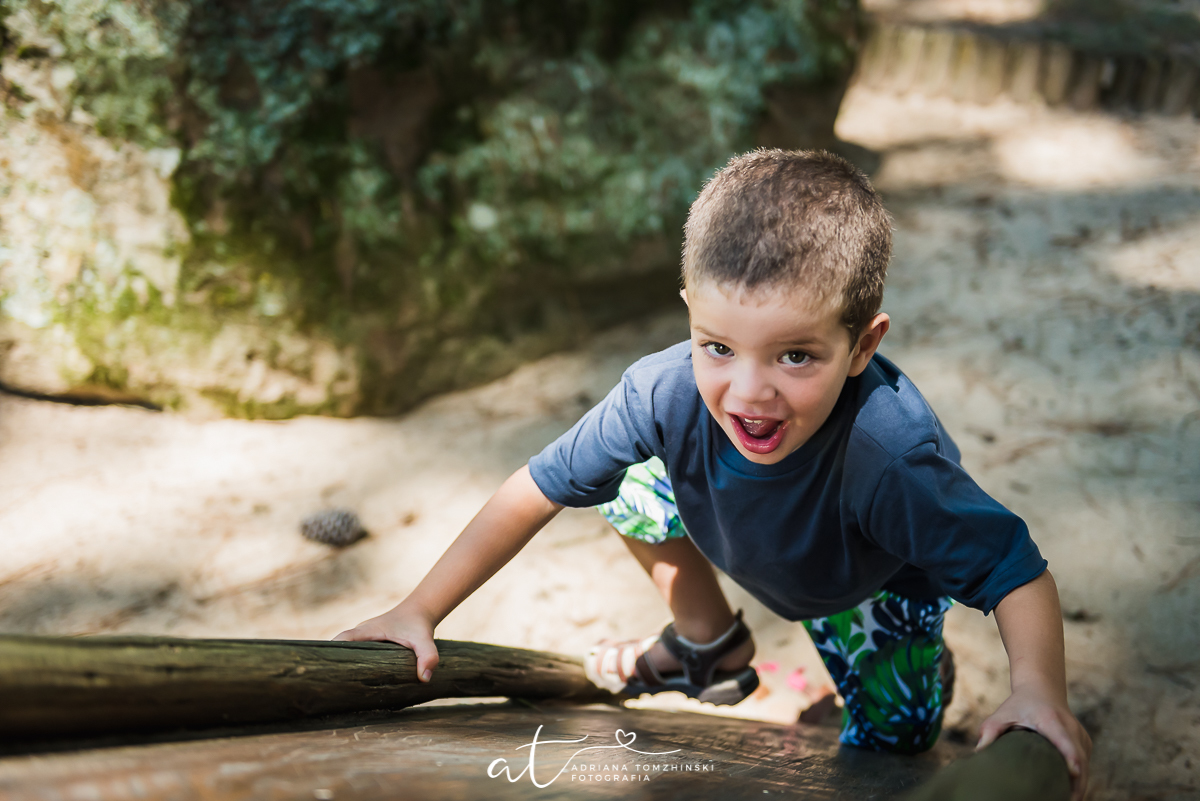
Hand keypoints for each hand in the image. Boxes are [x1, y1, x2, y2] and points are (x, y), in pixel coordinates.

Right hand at [333, 602, 438, 682]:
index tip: (322, 667)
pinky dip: (349, 664)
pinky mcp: (367, 643)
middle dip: (330, 662)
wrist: (420, 611)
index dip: (330, 651)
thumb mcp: (425, 640)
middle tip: (325, 684)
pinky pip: (352, 653)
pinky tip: (348, 682)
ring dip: (339, 664)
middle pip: (338, 646)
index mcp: (368, 630)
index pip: (342, 640)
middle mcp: (361, 633)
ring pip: (344, 650)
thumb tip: (423, 678)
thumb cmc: (419, 625)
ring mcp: (362, 638)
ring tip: (333, 687)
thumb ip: (428, 657)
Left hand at [977, 686, 1091, 800]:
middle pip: (1080, 759)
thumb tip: (978, 753)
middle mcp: (1071, 727)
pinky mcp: (1085, 742)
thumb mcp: (1002, 714)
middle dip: (1077, 784)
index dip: (1071, 758)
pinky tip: (1070, 793)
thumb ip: (989, 731)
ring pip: (1085, 764)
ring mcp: (1081, 735)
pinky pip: (1085, 764)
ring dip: (1080, 785)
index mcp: (1051, 720)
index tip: (1073, 774)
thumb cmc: (1020, 704)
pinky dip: (1080, 779)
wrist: (1042, 689)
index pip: (1066, 741)